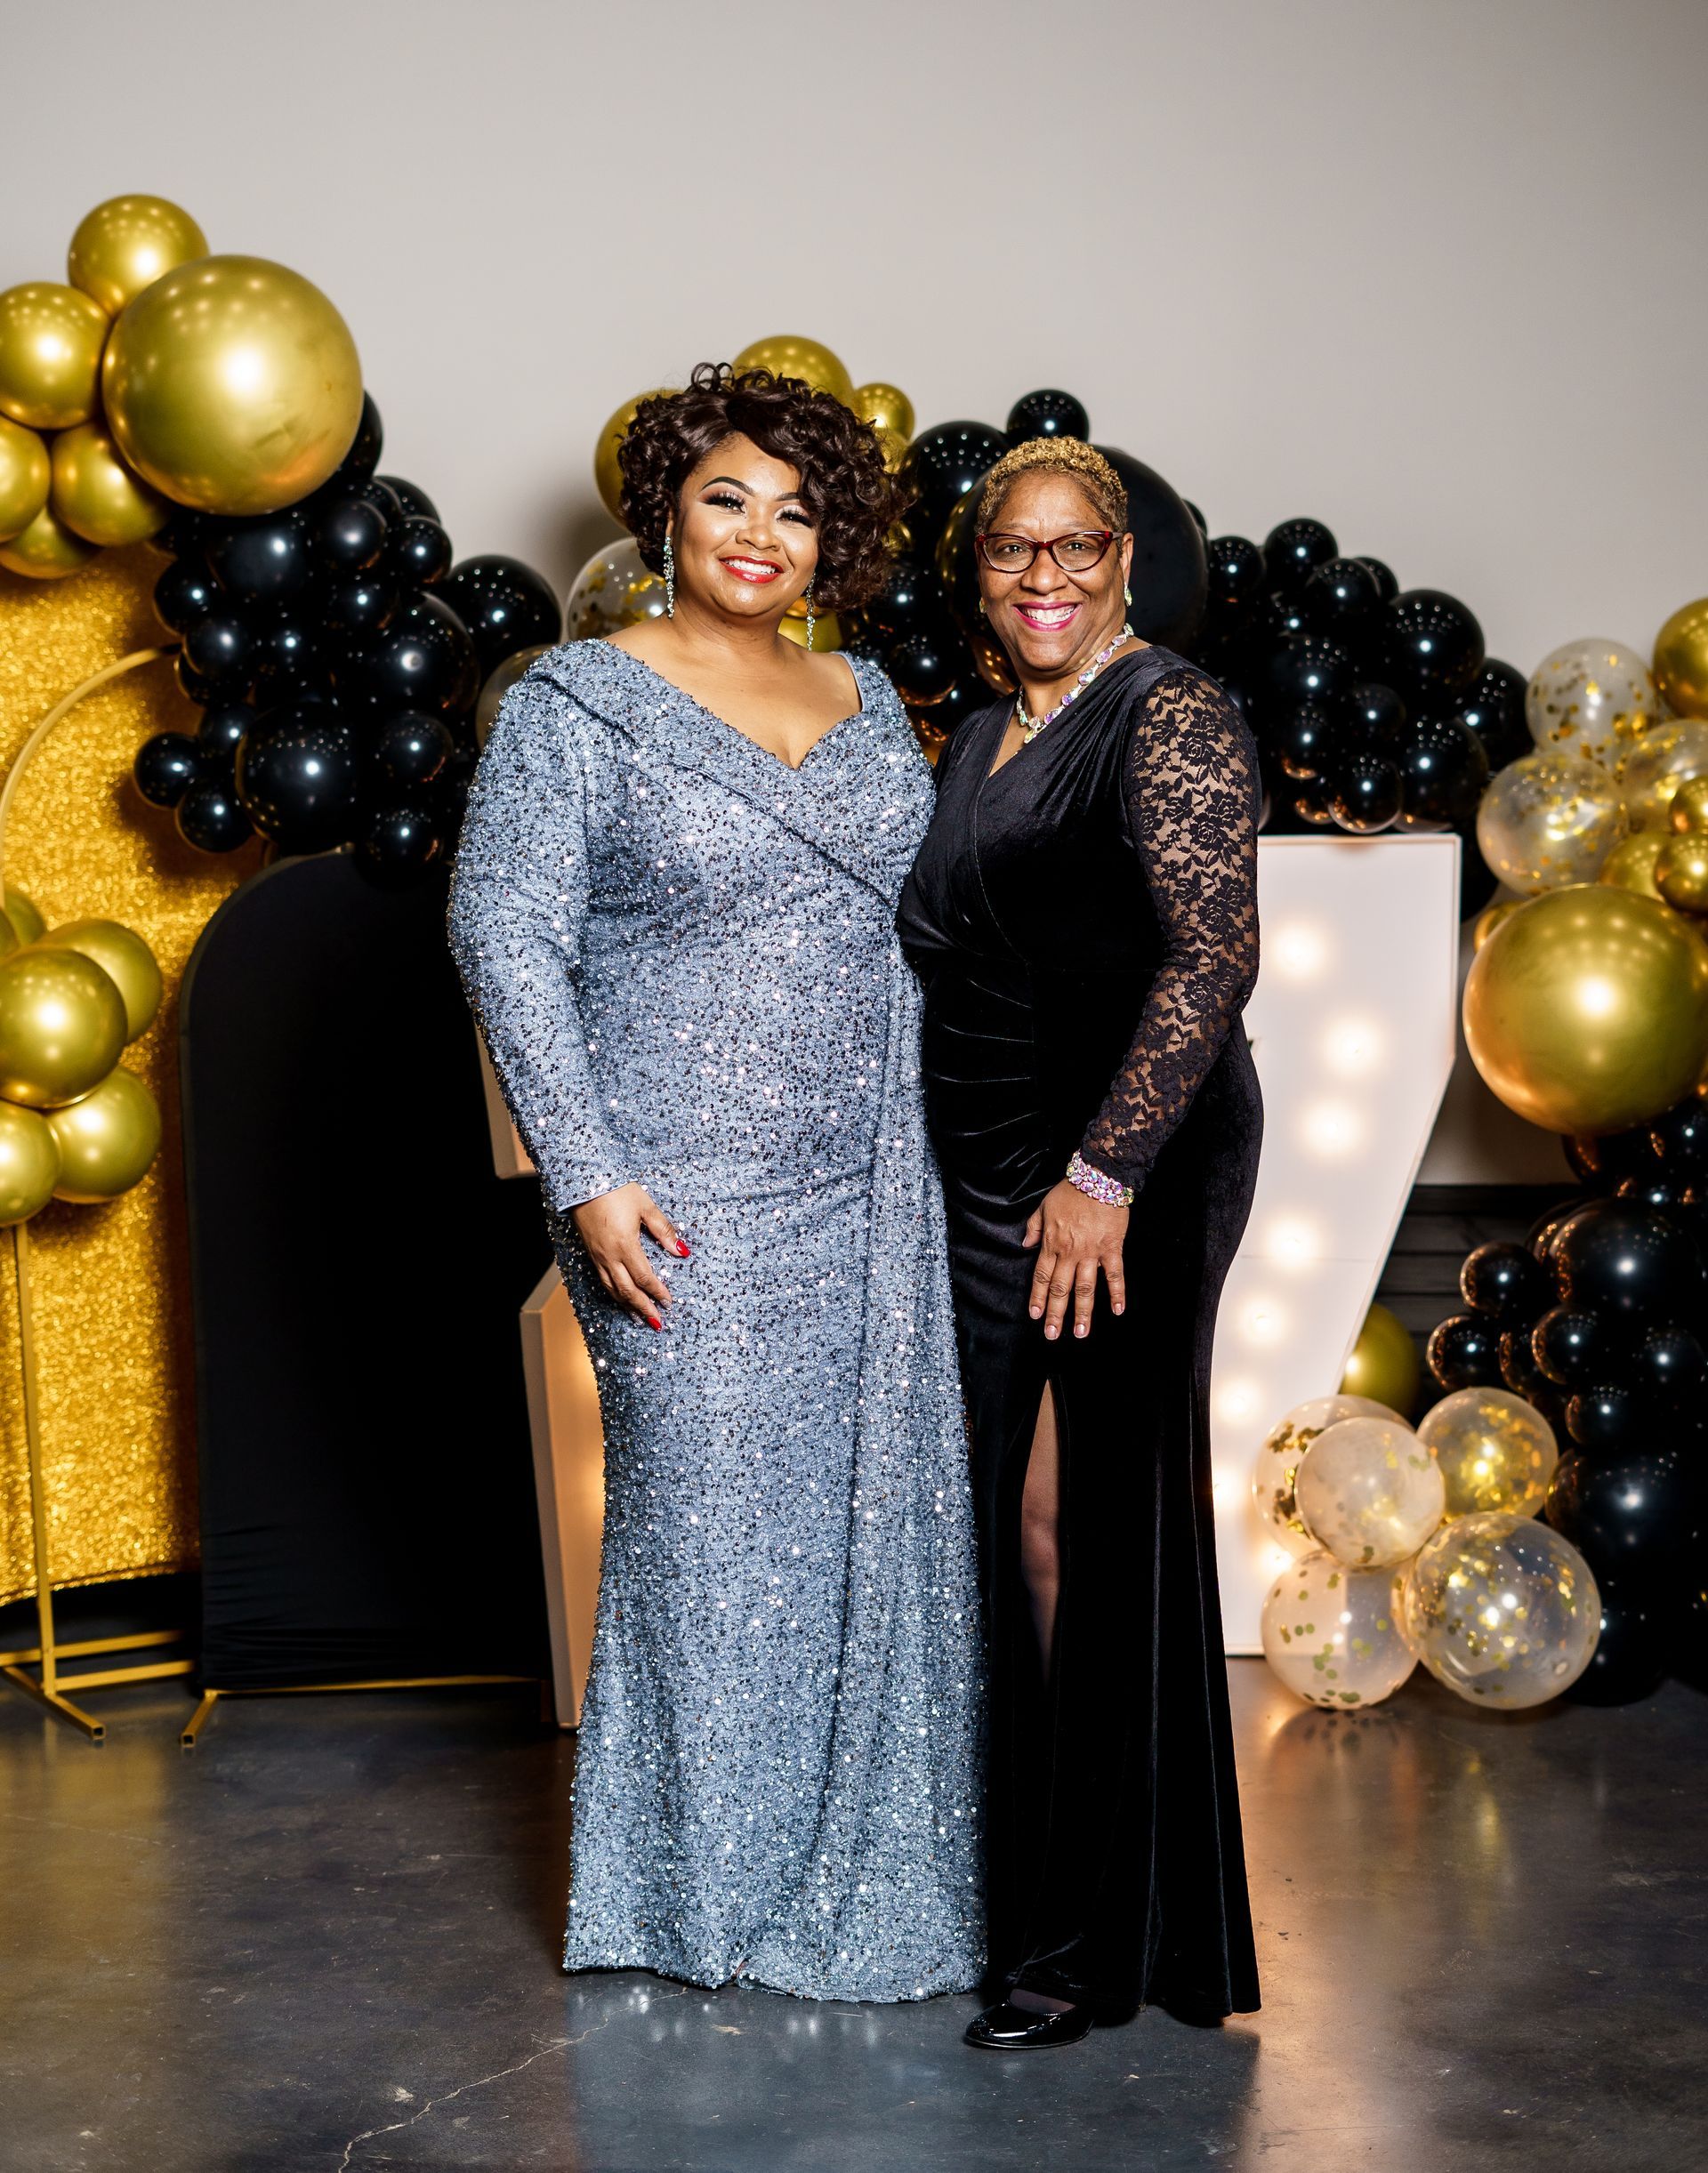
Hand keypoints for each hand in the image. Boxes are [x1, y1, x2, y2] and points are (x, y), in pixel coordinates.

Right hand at [569, 1182, 688, 1329]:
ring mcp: (597, 1256)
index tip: (668, 1303)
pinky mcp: (590, 1252)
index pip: (644, 1277)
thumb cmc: (616, 1189)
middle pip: (628, 1290)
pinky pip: (602, 1280)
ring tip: (639, 1318)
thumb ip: (663, 1230)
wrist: (583, 1181)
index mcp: (625, 1245)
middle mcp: (609, 1255)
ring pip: (612, 1289)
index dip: (657, 1292)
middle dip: (643, 1307)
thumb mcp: (645, 1206)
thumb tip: (681, 1251)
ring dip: (627, 1305)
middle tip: (656, 1322)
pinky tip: (619, 1298)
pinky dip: (613, 1293)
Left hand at [1023, 1179, 1127, 1340]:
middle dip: (1055, 1314)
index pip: (1041, 1276)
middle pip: (1061, 1289)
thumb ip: (1034, 1227)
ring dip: (1082, 1313)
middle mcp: (1070, 1252)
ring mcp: (1092, 1253)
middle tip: (1052, 1335)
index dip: (1037, 1297)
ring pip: (1085, 1288)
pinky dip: (1117, 1293)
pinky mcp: (1112, 1248)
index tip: (1035, 1315)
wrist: (1098, 1178)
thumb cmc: (1070, 1190)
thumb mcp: (1044, 1206)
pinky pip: (1115, 1274)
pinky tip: (1117, 1310)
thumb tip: (1025, 1245)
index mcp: (1052, 1243)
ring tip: (1080, 1333)